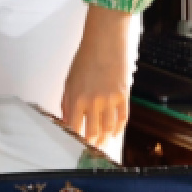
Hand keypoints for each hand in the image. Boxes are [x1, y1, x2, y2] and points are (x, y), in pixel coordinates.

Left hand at [61, 6, 132, 149]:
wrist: (104, 44)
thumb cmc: (84, 61)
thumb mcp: (69, 81)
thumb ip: (67, 102)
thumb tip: (67, 121)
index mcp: (75, 98)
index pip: (74, 127)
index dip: (74, 139)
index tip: (74, 144)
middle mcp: (93, 102)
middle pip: (93, 132)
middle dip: (91, 143)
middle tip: (90, 147)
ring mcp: (110, 100)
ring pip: (108, 129)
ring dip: (105, 138)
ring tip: (101, 143)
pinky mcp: (124, 96)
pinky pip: (123, 119)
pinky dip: (118, 129)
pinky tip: (114, 133)